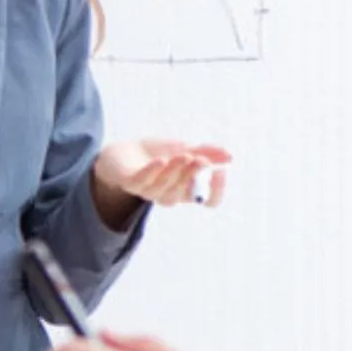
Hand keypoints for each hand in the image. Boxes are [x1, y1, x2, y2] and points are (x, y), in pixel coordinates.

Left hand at [93, 139, 231, 208]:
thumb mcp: (184, 149)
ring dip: (175, 171)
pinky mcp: (130, 183)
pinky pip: (142, 182)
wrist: (122, 152)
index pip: (208, 201)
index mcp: (186, 190)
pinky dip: (152, 171)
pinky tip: (161, 160)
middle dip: (193, 175)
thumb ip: (206, 152)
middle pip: (185, 192)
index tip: (221, 171)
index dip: (217, 191)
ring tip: (183, 155)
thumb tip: (230, 156)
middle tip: (200, 159)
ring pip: (164, 188)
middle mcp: (169, 194)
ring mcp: (149, 191)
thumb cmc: (157, 154)